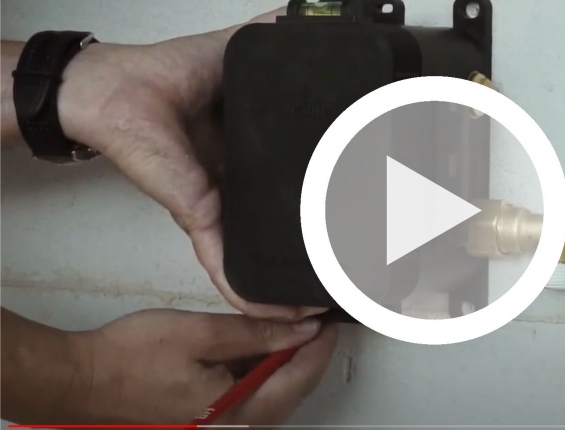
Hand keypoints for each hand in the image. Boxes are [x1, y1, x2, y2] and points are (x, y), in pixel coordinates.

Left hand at [53, 9, 316, 319]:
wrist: (106, 92)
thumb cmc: (156, 77)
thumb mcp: (234, 57)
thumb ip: (274, 45)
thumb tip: (305, 21)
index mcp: (248, 155)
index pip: (293, 189)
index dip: (325, 207)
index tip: (356, 226)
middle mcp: (233, 189)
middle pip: (276, 234)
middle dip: (309, 259)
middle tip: (346, 278)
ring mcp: (215, 208)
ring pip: (254, 262)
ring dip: (284, 291)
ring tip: (320, 308)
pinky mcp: (198, 216)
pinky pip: (226, 264)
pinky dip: (252, 293)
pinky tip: (281, 313)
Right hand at [68, 310, 337, 424]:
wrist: (82, 379)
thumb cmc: (129, 360)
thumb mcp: (202, 334)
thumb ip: (258, 333)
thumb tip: (301, 330)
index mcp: (236, 413)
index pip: (299, 379)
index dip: (320, 347)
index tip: (331, 323)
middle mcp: (232, 428)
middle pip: (291, 393)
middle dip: (308, 358)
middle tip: (317, 325)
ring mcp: (220, 427)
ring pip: (273, 398)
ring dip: (286, 367)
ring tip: (291, 333)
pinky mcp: (209, 419)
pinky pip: (250, 400)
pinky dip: (261, 375)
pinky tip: (258, 351)